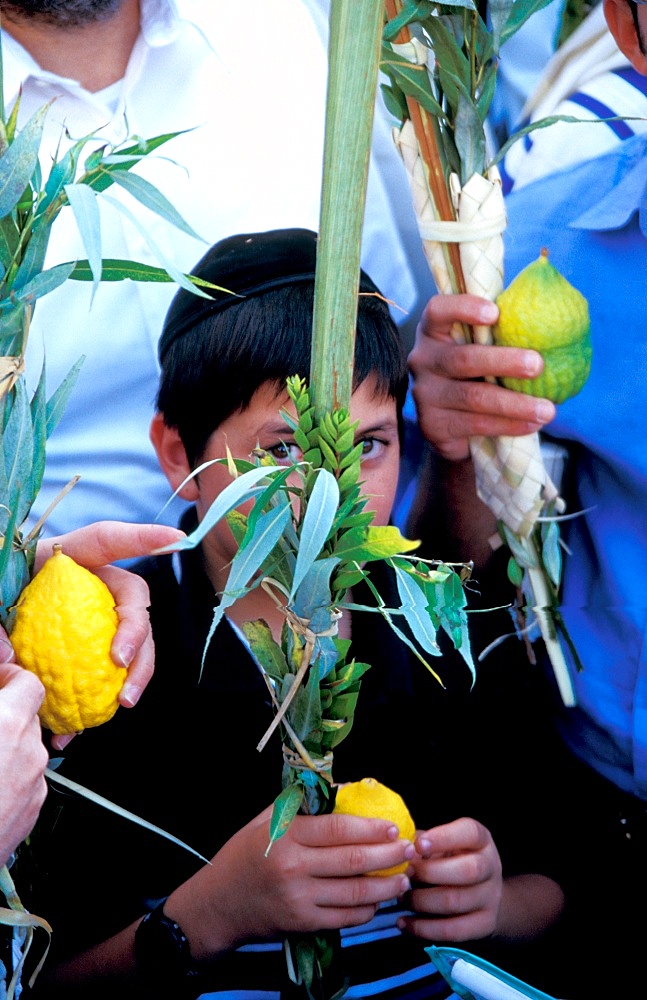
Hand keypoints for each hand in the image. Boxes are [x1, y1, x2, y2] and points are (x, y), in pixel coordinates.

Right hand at [0, 642, 48, 865]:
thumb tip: (0, 653)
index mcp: (8, 724)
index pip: (28, 683)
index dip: (9, 678)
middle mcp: (29, 752)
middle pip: (27, 717)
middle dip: (5, 715)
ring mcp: (34, 784)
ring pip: (26, 750)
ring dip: (6, 747)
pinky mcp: (33, 811)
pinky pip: (25, 779)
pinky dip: (8, 776)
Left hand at [36, 521, 184, 749]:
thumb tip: (10, 656)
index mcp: (68, 562)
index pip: (107, 540)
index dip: (144, 536)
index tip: (177, 537)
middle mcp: (91, 589)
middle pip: (133, 604)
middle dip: (138, 633)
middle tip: (121, 663)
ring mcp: (95, 624)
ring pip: (133, 645)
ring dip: (136, 675)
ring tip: (123, 703)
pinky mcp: (87, 656)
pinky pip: (105, 680)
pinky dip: (96, 706)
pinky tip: (72, 730)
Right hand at [165, 806, 414, 961]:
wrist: (217, 905)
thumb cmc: (243, 856)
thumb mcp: (263, 821)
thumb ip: (298, 804)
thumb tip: (340, 788)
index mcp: (286, 835)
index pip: (338, 829)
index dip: (371, 828)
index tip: (393, 826)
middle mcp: (294, 866)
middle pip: (353, 861)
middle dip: (388, 856)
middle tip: (409, 850)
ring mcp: (299, 898)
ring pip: (354, 892)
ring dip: (385, 886)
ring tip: (403, 878)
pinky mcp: (302, 923)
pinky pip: (344, 917)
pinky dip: (366, 910)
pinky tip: (377, 902)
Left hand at [398, 817, 502, 941]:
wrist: (481, 893)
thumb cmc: (451, 859)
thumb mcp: (442, 843)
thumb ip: (423, 843)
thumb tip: (398, 849)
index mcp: (481, 839)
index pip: (470, 832)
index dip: (444, 838)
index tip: (418, 845)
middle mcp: (491, 866)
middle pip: (467, 870)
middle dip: (429, 873)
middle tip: (405, 874)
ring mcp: (491, 897)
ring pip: (455, 902)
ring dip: (421, 901)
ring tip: (402, 898)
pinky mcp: (484, 924)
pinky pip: (453, 931)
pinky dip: (424, 929)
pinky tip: (405, 923)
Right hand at [408, 294, 555, 461]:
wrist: (453, 426)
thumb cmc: (477, 375)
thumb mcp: (482, 349)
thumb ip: (500, 333)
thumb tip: (554, 317)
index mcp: (434, 332)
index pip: (438, 311)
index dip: (463, 308)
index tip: (495, 313)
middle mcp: (423, 360)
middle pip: (463, 359)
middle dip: (504, 362)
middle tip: (538, 365)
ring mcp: (425, 394)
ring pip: (473, 397)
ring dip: (515, 403)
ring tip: (547, 409)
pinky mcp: (433, 425)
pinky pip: (475, 423)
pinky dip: (508, 424)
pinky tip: (531, 424)